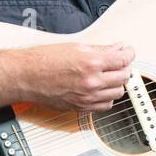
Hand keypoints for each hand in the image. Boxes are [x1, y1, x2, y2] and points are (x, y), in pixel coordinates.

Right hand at [0, 41, 135, 113]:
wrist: (26, 76)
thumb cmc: (45, 60)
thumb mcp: (76, 47)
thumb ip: (100, 49)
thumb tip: (117, 49)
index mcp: (91, 63)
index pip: (123, 59)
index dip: (129, 53)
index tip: (127, 51)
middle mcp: (92, 82)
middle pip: (124, 77)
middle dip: (125, 67)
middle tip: (120, 62)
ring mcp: (87, 97)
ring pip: (118, 93)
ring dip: (117, 83)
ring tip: (110, 75)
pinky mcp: (81, 108)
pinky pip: (106, 106)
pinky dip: (108, 97)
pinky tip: (101, 88)